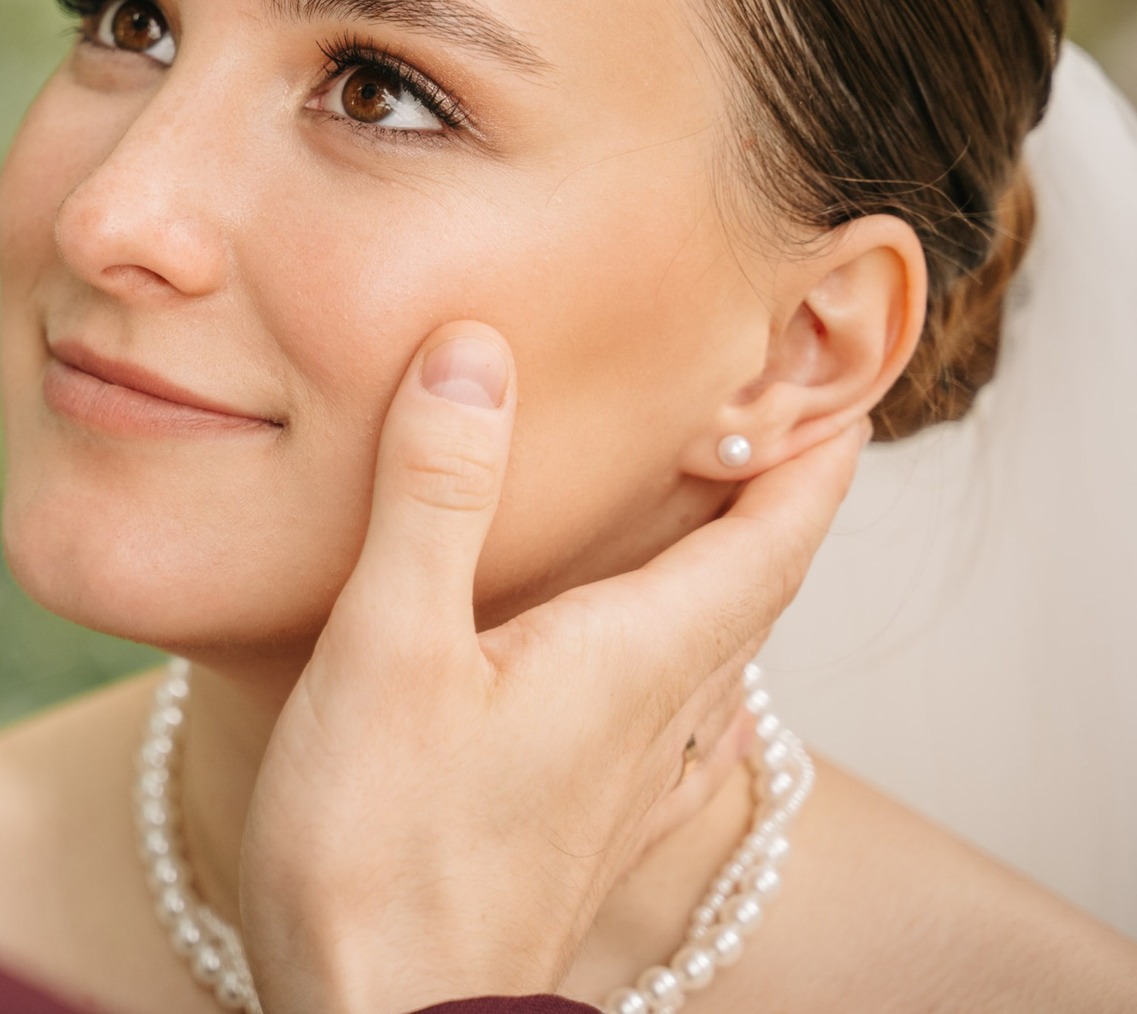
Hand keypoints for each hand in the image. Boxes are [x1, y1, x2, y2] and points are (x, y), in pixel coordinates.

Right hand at [237, 322, 865, 1013]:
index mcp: (630, 661)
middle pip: (751, 596)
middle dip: (768, 502)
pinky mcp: (579, 836)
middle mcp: (652, 722)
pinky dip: (681, 664)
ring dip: (725, 579)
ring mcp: (621, 789)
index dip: (805, 458)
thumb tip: (476, 353)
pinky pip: (671, 727)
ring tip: (703, 520)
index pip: (766, 542)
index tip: (822, 386)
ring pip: (713, 663)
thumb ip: (434, 495)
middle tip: (761, 421)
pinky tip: (655, 682)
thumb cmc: (380, 847)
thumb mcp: (388, 644)